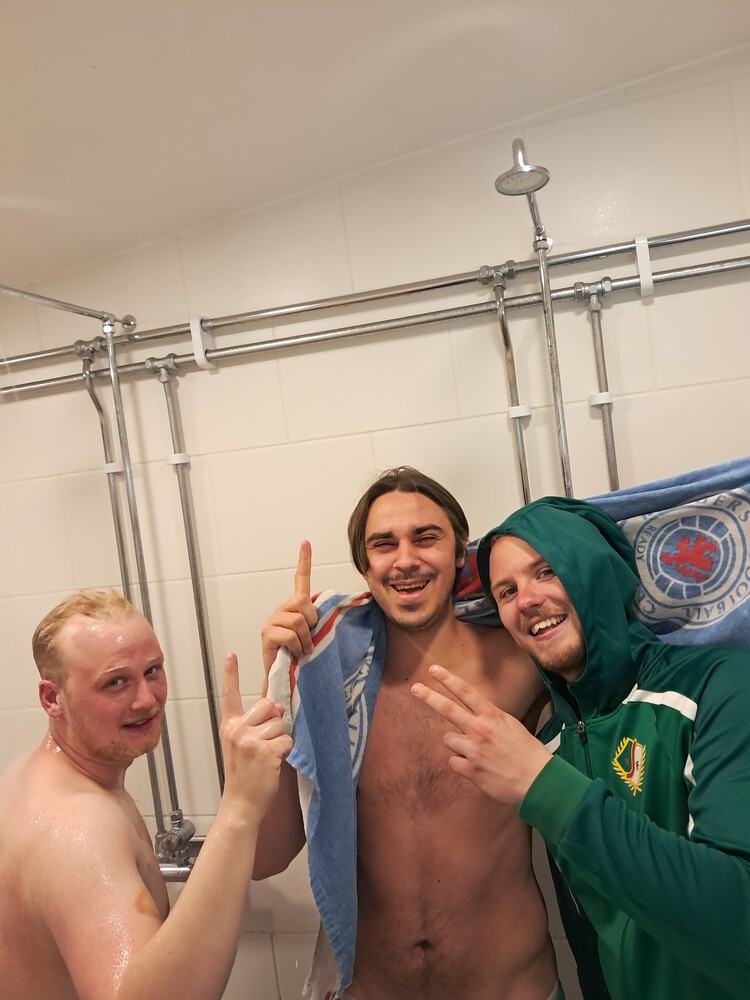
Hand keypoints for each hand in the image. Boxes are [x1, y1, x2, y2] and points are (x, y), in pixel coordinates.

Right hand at [220, 652, 292, 819]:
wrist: (241, 803)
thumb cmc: (244, 774)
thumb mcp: (241, 745)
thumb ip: (255, 723)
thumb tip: (278, 706)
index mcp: (229, 726)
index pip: (230, 695)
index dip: (230, 674)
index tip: (230, 655)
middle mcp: (237, 730)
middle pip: (268, 705)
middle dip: (273, 721)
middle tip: (264, 743)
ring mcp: (250, 740)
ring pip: (280, 723)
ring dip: (280, 739)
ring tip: (267, 757)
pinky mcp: (265, 751)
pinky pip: (287, 739)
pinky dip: (285, 751)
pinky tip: (273, 763)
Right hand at [261, 540, 317, 674]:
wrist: (284, 680)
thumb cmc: (301, 658)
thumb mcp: (314, 635)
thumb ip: (318, 621)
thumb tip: (335, 612)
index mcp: (294, 607)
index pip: (300, 580)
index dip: (303, 561)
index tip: (305, 542)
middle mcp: (281, 610)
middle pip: (303, 602)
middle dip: (312, 621)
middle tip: (309, 640)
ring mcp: (272, 620)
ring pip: (298, 620)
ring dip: (306, 639)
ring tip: (303, 650)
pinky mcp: (267, 634)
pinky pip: (290, 634)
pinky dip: (298, 646)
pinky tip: (295, 654)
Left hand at [411, 664, 551, 805]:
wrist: (537, 780)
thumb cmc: (526, 751)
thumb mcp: (510, 725)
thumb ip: (489, 717)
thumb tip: (472, 713)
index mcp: (492, 716)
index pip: (465, 692)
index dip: (448, 679)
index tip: (433, 670)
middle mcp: (480, 729)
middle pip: (447, 708)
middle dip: (429, 697)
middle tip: (415, 689)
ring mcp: (473, 750)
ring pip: (448, 739)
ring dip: (457, 744)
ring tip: (477, 752)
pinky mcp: (470, 769)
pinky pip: (453, 761)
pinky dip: (461, 763)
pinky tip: (477, 767)